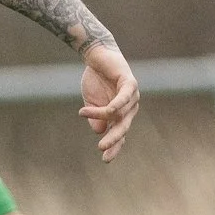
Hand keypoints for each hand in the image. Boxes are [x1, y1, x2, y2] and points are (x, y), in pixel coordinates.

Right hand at [78, 42, 139, 161]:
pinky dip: (112, 104)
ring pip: (118, 113)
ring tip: (82, 112)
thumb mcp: (91, 103)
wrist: (96, 55)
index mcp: (122, 113)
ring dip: (100, 114)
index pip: (120, 133)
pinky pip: (123, 98)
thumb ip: (96, 117)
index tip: (105, 159)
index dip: (114, 147)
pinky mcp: (130, 83)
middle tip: (101, 147)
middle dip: (113, 139)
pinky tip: (103, 110)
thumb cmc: (95, 78)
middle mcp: (130, 106)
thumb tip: (99, 132)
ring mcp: (132, 95)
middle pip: (123, 127)